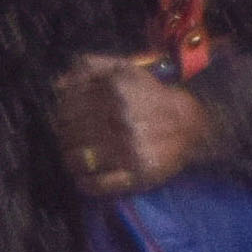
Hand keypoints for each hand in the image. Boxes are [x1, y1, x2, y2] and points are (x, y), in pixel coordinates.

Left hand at [52, 53, 223, 196]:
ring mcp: (126, 149)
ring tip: (76, 158)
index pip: (66, 108)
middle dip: (64, 138)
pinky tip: (85, 178)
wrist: (193, 125)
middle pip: (68, 134)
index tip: (66, 120)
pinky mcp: (136, 174)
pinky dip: (84, 183)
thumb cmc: (153, 96)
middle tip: (70, 140)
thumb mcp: (125, 69)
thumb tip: (58, 84)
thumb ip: (90, 67)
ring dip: (70, 160)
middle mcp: (119, 118)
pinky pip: (96, 184)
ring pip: (76, 159)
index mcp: (113, 91)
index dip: (60, 115)